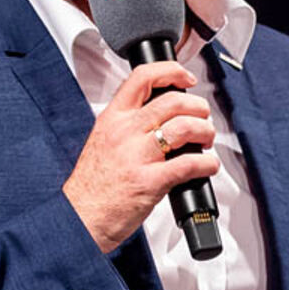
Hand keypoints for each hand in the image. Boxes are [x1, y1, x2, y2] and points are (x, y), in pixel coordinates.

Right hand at [63, 60, 219, 253]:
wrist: (81, 218)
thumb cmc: (92, 185)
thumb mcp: (103, 140)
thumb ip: (128, 125)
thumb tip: (162, 116)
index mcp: (113, 118)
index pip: (142, 78)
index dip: (172, 71)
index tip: (186, 78)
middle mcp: (125, 132)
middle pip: (173, 101)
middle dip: (198, 107)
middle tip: (202, 118)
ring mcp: (138, 156)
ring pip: (185, 127)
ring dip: (205, 131)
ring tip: (206, 141)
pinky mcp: (151, 181)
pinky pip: (189, 164)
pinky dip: (207, 163)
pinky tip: (208, 166)